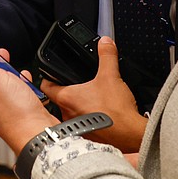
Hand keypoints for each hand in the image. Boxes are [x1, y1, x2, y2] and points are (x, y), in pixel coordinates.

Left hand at [42, 37, 148, 151]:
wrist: (131, 135)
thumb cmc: (117, 111)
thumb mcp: (111, 75)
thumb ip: (106, 55)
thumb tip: (105, 42)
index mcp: (67, 98)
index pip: (46, 86)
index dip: (47, 78)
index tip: (50, 74)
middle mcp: (67, 114)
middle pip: (59, 100)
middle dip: (68, 92)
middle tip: (78, 85)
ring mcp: (76, 128)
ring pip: (71, 113)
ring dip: (79, 106)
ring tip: (91, 99)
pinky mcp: (87, 136)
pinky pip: (82, 125)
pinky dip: (88, 119)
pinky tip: (99, 114)